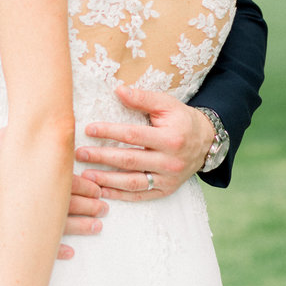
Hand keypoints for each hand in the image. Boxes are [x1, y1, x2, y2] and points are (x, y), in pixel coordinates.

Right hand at [0, 131, 106, 258]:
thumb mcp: (5, 138)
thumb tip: (54, 122)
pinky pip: (28, 242)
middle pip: (63, 202)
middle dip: (88, 206)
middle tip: (104, 208)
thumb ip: (29, 134)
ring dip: (78, 227)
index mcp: (26, 169)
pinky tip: (67, 252)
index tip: (99, 189)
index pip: (64, 179)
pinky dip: (49, 248)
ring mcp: (11, 213)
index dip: (85, 185)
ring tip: (96, 227)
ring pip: (52, 224)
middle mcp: (21, 192)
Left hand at [75, 86, 214, 200]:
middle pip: (130, 160)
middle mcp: (170, 161)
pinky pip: (140, 195)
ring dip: (107, 180)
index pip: (133, 135)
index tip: (89, 129)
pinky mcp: (166, 190)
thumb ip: (142, 98)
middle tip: (79, 154)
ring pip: (133, 182)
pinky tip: (102, 190)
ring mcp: (168, 179)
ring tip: (86, 175)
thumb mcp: (167, 104)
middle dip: (102, 157)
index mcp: (170, 138)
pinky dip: (120, 195)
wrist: (206, 142)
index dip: (110, 132)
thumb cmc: (182, 120)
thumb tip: (118, 90)